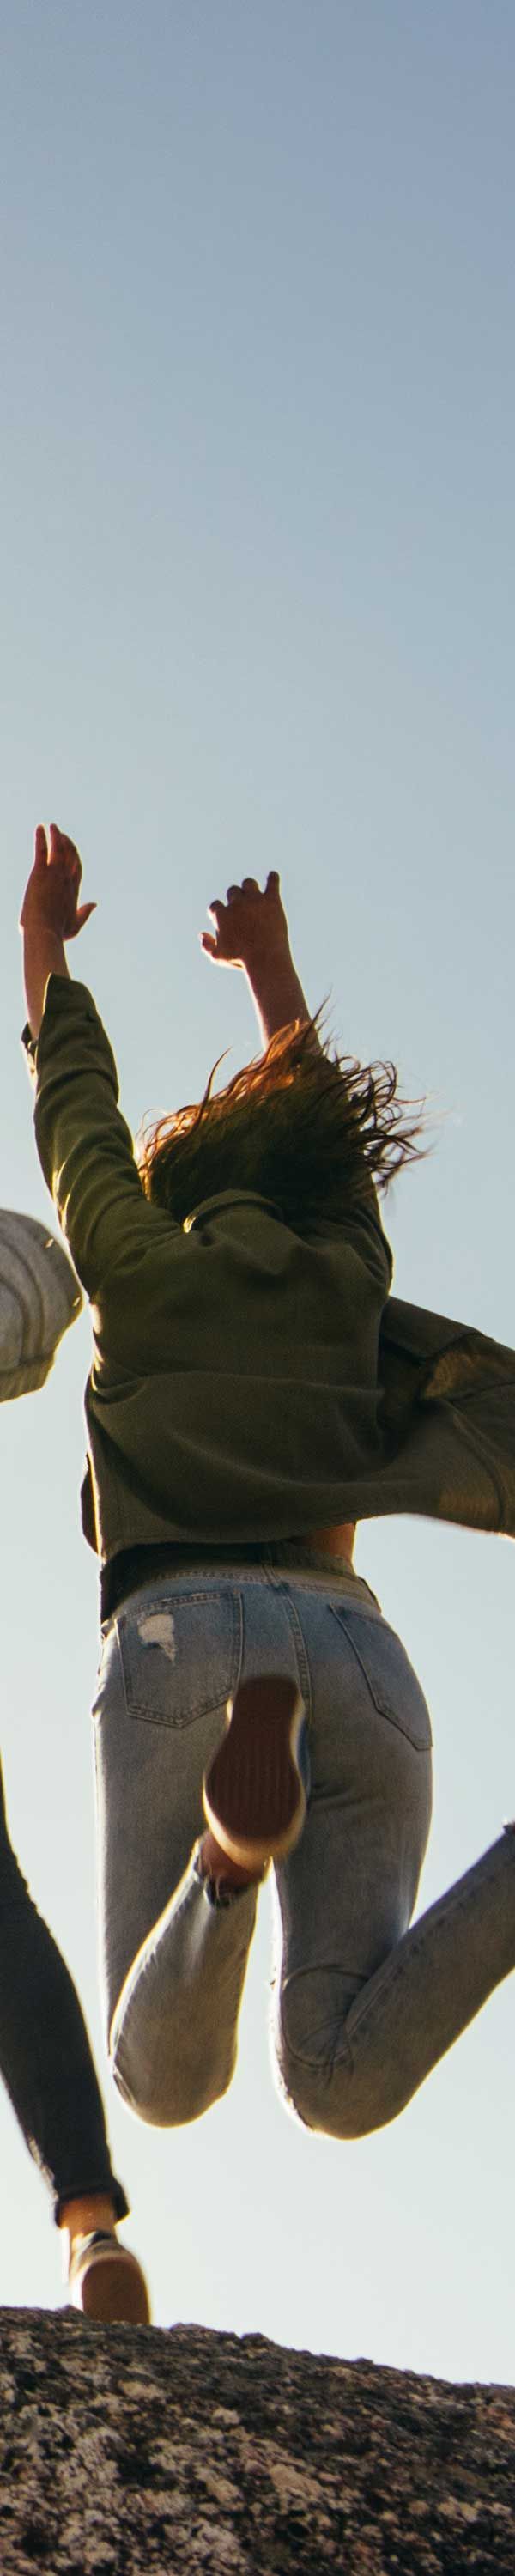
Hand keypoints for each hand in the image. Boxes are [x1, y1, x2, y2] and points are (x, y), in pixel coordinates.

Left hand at [20, 824, 95, 940]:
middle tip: (61, 834)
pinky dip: (41, 838)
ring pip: (58, 849)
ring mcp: (54, 874)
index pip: (77, 868)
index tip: (72, 848)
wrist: (44, 930)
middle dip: (67, 843)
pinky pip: (42, 850)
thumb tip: (95, 903)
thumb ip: (85, 913)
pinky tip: (41, 828)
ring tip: (53, 826)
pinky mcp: (40, 872)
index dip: (75, 857)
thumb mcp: (74, 925)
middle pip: (70, 855)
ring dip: (56, 836)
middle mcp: (66, 879)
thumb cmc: (56, 932)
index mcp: (73, 891)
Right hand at [200, 872, 289, 971]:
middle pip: (232, 891)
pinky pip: (272, 881)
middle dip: (235, 899)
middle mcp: (236, 903)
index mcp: (222, 915)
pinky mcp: (272, 900)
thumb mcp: (219, 957)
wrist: (266, 959)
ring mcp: (254, 899)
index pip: (215, 905)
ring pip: (249, 883)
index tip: (227, 921)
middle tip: (243, 910)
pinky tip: (273, 877)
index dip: (219, 912)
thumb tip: (201, 934)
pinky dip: (272, 878)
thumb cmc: (241, 960)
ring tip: (255, 897)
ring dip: (250, 888)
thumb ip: (207, 946)